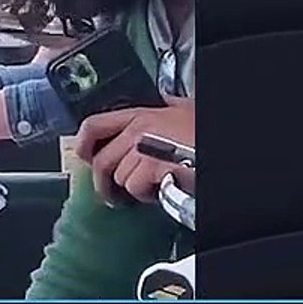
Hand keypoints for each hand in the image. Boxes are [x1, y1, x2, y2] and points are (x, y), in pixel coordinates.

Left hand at [76, 98, 193, 204]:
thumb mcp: (182, 110)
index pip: (93, 125)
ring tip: (153, 185)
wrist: (221, 141)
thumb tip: (159, 108)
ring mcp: (142, 147)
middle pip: (101, 162)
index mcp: (140, 114)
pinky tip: (163, 187)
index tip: (84, 159)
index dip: (82, 146)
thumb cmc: (203, 131)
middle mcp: (137, 129)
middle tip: (114, 196)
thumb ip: (163, 111)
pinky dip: (148, 195)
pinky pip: (136, 188)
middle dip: (106, 184)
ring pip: (120, 178)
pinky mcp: (151, 166)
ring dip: (134, 189)